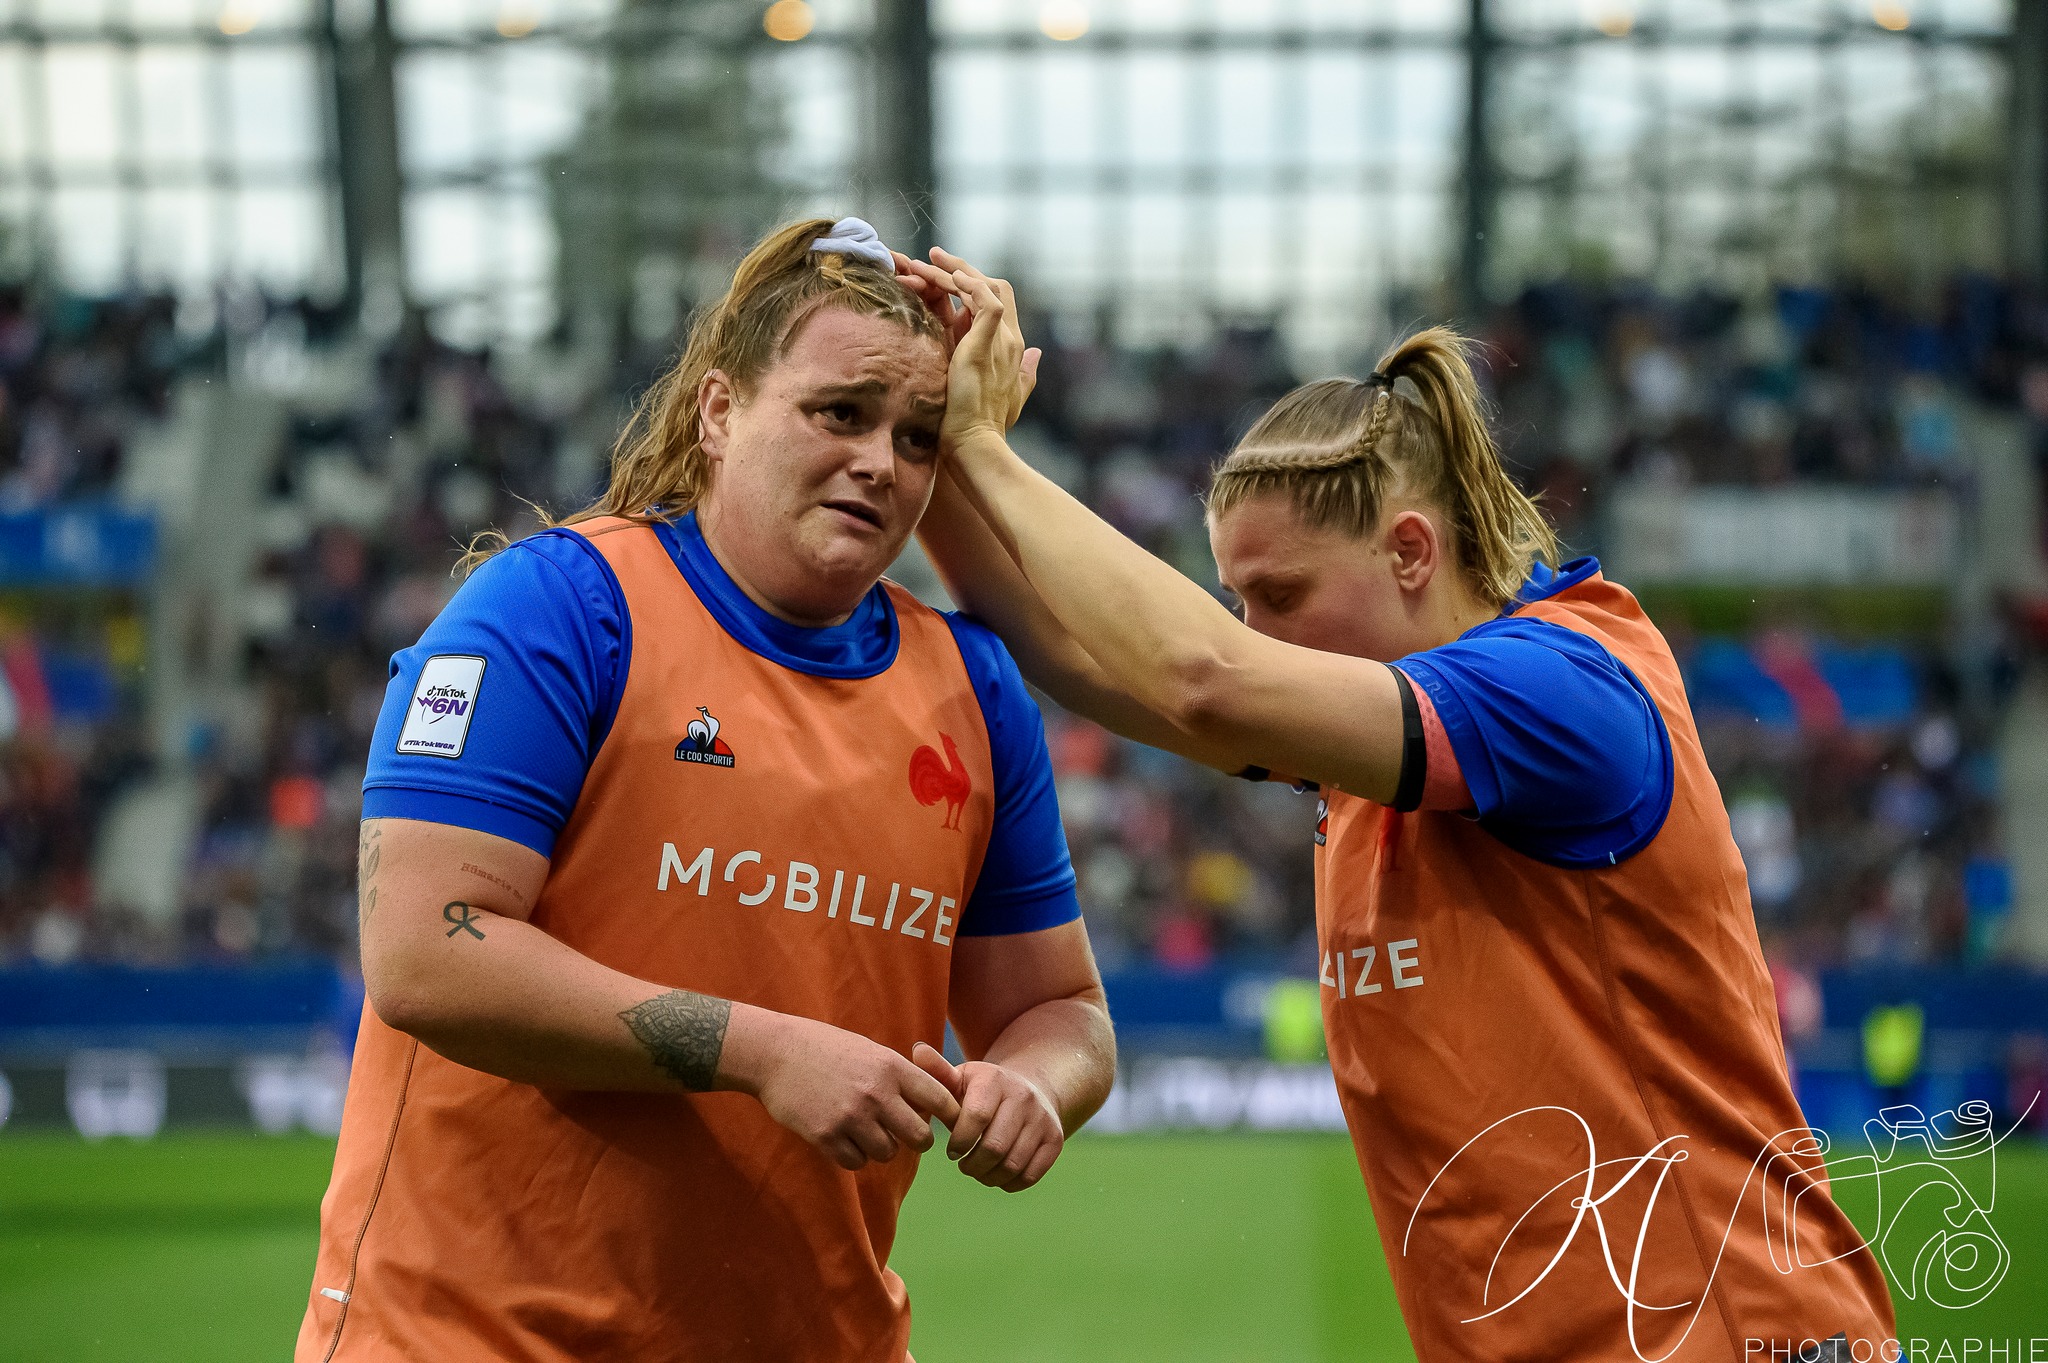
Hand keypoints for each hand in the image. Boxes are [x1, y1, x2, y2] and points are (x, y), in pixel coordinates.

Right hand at [742, 1014, 961, 1170]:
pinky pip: (856, 1162)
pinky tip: (843, 1138)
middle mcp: (876, 1093)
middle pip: (920, 1138)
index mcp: (892, 1067)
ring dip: (881, 1148)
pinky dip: (853, 1155)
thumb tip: (932, 1105)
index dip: (949, 1115)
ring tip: (864, 1131)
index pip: (940, 1099)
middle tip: (903, 1135)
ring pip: (888, 1154)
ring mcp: (850, 1117)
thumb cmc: (825, 1048)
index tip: (947, 1124)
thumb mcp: (870, 1051)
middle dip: (916, 1141)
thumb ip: (899, 1076)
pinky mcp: (825, 1136)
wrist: (774, 1052)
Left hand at [893, 249, 1041, 443]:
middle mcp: (1011, 340)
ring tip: (929, 259)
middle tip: (935, 255)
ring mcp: (1002, 341)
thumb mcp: (1004, 392)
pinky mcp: (986, 345)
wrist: (976, 442)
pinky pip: (986, 302)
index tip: (948, 275)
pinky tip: (950, 275)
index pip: (1000, 301)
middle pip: (996, 287)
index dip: (975, 284)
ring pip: (986, 288)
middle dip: (964, 268)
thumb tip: (1038, 354)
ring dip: (956, 270)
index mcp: (1012, 348)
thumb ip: (1024, 371)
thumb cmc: (985, 424)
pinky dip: (970, 285)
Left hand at [912, 1041, 1064, 1191]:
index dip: (959, 1141)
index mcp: (995, 1080)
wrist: (1031, 1090)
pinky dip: (1009, 1183)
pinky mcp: (1055, 1139)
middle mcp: (1023, 1097)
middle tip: (964, 1165)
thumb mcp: (962, 1078)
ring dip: (989, 1176)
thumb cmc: (983, 1091)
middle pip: (994, 1147)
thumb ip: (938, 1072)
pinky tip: (997, 1174)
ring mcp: (1043, 1119)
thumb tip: (918, 1051)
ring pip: (1012, 1164)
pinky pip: (1030, 1175)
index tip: (951, 1151)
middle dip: (972, 1165)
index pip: (976, 1117)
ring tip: (978, 1170)